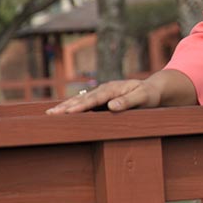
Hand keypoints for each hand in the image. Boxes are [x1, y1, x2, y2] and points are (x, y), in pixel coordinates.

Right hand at [46, 79, 161, 113]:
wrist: (153, 89)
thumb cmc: (149, 95)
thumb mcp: (143, 97)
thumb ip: (128, 101)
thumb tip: (111, 107)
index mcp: (113, 88)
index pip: (94, 98)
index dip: (81, 106)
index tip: (68, 112)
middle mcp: (104, 89)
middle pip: (83, 98)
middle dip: (66, 106)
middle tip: (50, 114)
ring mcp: (102, 94)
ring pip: (81, 100)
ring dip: (66, 106)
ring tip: (50, 114)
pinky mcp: (101, 100)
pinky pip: (85, 104)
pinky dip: (72, 108)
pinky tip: (62, 114)